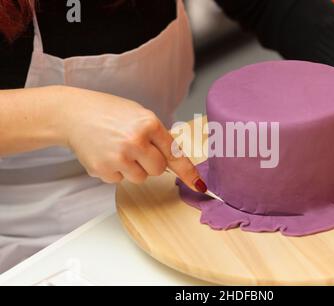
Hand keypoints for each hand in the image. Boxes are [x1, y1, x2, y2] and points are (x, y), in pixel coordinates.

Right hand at [58, 86, 205, 191]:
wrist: (73, 114)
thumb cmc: (109, 113)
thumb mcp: (139, 116)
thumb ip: (157, 137)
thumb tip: (173, 161)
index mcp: (149, 124)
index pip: (175, 153)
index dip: (189, 172)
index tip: (200, 186)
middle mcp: (135, 141)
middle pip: (158, 169)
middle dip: (151, 164)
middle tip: (136, 149)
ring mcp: (118, 157)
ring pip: (141, 177)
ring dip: (133, 168)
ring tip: (118, 149)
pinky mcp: (103, 169)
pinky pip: (120, 180)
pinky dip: (116, 171)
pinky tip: (106, 154)